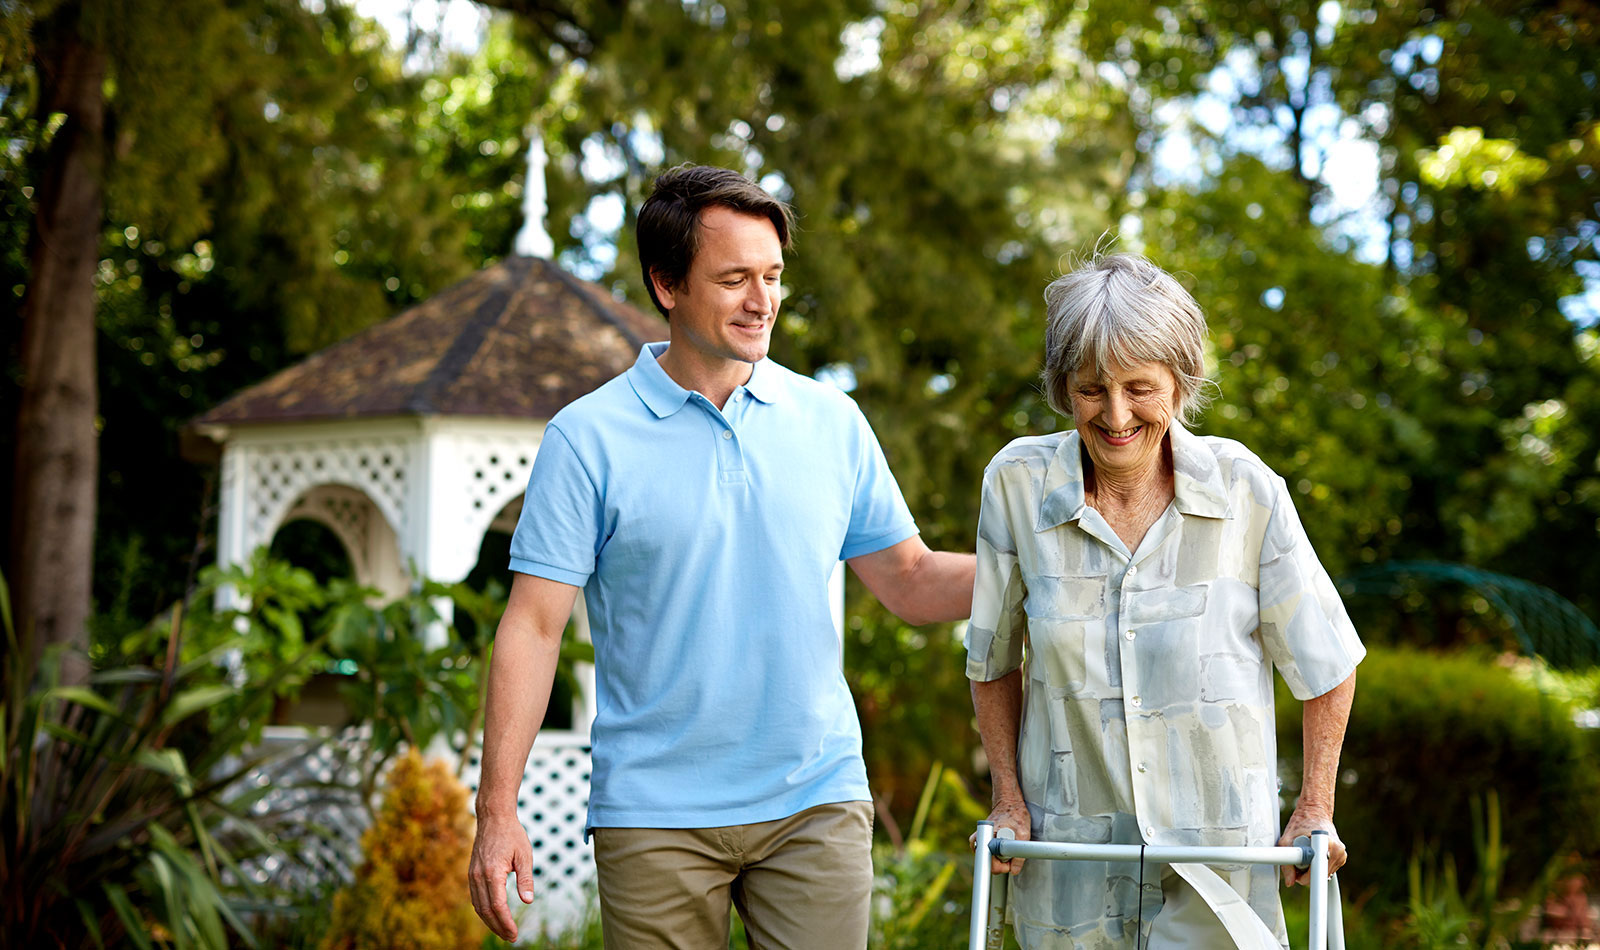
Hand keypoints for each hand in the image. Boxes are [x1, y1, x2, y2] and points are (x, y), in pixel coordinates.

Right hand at [468, 812, 534, 939]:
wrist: (493, 818)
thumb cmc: (512, 835)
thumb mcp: (525, 855)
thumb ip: (526, 879)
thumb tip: (528, 901)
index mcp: (493, 872)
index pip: (498, 906)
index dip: (506, 922)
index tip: (514, 934)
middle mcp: (478, 876)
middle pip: (486, 910)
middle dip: (498, 927)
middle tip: (511, 937)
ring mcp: (472, 875)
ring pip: (478, 906)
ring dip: (490, 922)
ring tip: (503, 931)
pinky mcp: (471, 874)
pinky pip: (476, 898)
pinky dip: (484, 911)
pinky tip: (493, 916)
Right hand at [969, 798, 1031, 874]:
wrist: (1009, 801)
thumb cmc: (1016, 813)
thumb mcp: (1024, 833)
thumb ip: (1019, 854)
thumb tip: (1014, 870)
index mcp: (990, 836)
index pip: (988, 861)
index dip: (1000, 867)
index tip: (1008, 865)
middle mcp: (980, 836)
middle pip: (985, 862)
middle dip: (998, 864)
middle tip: (1010, 858)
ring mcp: (978, 836)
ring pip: (984, 857)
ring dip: (996, 859)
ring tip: (1006, 851)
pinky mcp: (980, 836)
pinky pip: (984, 851)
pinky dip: (993, 854)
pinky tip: (1001, 849)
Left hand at [1277, 807, 1346, 886]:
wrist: (1315, 812)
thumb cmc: (1300, 823)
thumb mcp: (1286, 840)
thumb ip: (1286, 862)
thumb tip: (1290, 882)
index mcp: (1326, 844)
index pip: (1319, 871)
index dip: (1307, 878)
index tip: (1300, 879)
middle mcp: (1338, 850)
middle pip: (1320, 876)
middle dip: (1306, 873)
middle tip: (1297, 860)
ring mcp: (1342, 855)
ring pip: (1324, 875)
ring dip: (1312, 871)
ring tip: (1306, 854)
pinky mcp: (1342, 858)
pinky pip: (1328, 871)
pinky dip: (1318, 867)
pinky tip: (1314, 855)